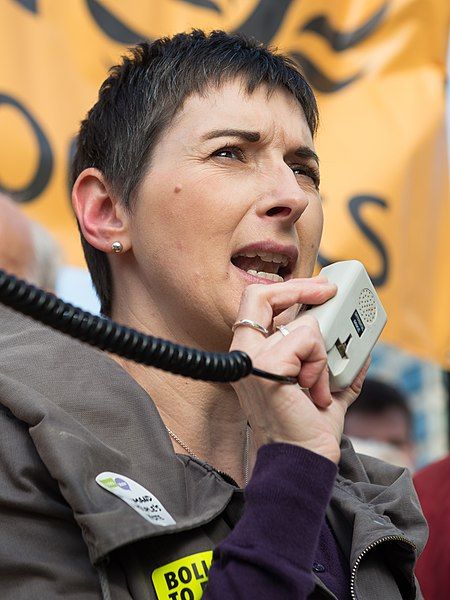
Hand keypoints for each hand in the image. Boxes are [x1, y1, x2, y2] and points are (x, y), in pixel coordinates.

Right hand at [230, 277, 368, 463]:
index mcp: (252, 355)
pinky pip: (308, 343)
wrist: (303, 460)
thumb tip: (360, 347)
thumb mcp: (324, 387)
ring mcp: (251, 361)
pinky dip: (322, 367)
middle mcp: (244, 354)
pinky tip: (315, 392)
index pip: (257, 303)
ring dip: (322, 356)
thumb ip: (335, 365)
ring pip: (302, 326)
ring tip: (319, 386)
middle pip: (259, 296)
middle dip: (299, 288)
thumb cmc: (309, 428)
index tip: (320, 289)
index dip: (288, 289)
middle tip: (328, 291)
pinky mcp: (266, 370)